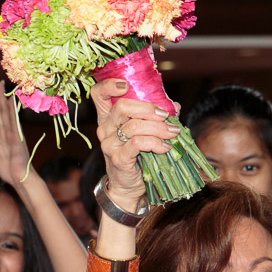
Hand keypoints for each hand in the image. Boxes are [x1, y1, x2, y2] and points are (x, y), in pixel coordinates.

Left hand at [0, 77, 31, 183]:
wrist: (20, 179)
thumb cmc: (9, 167)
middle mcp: (7, 131)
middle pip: (0, 109)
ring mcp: (13, 134)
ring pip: (5, 113)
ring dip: (1, 98)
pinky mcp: (17, 139)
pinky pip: (13, 123)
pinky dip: (11, 111)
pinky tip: (10, 100)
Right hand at [89, 78, 174, 206]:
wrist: (128, 186)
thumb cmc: (137, 156)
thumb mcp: (145, 132)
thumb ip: (156, 116)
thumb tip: (174, 106)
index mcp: (108, 117)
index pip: (98, 94)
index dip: (110, 85)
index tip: (127, 86)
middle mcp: (104, 128)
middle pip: (122, 106)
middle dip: (148, 108)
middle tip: (165, 116)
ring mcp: (109, 144)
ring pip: (134, 126)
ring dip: (159, 128)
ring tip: (173, 133)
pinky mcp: (118, 158)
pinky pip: (138, 143)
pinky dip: (156, 143)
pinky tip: (166, 147)